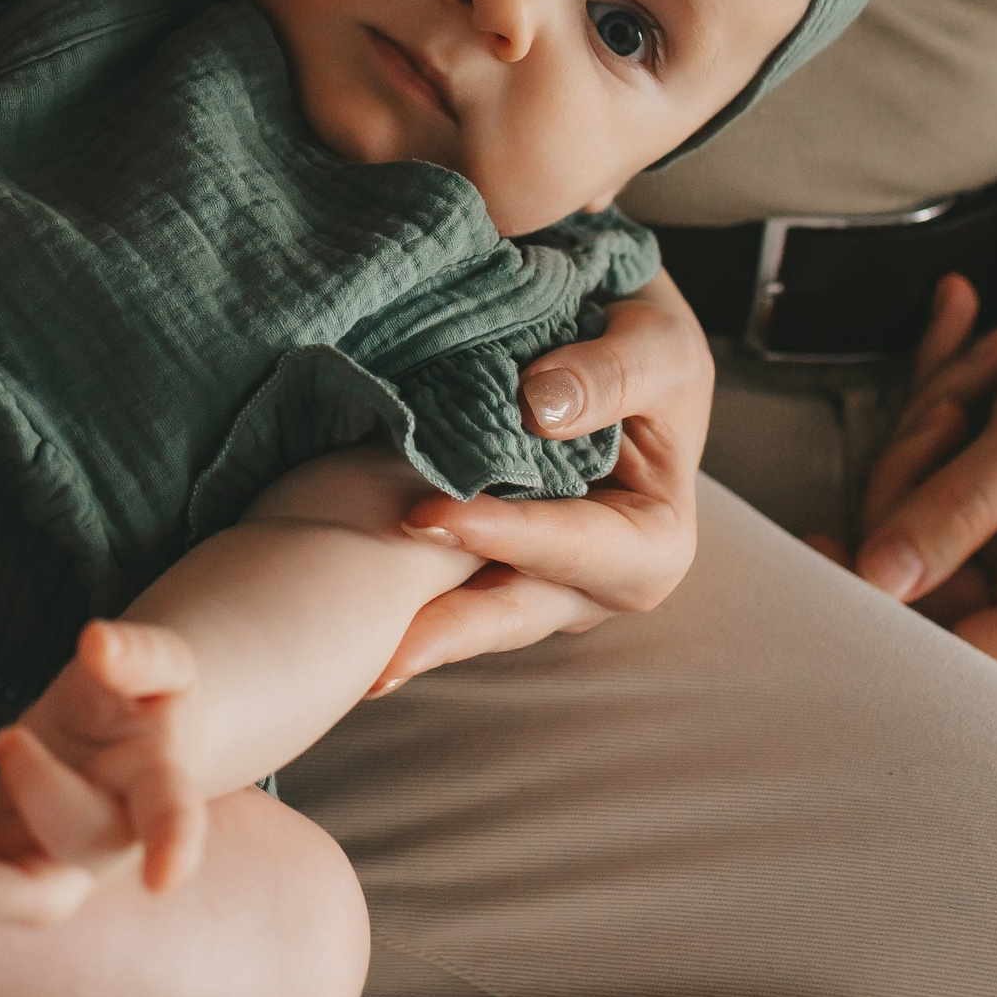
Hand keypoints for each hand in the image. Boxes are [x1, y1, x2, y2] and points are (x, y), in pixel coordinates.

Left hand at [0, 621, 206, 926]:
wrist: (110, 735)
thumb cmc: (140, 695)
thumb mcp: (156, 661)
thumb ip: (137, 653)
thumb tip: (97, 645)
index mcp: (159, 785)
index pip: (173, 815)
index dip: (174, 846)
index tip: (163, 880)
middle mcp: (108, 842)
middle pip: (79, 846)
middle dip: (42, 799)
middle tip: (8, 738)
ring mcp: (54, 864)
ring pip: (13, 894)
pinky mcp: (1, 866)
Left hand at [375, 269, 709, 689]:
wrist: (613, 337)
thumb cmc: (649, 349)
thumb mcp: (660, 346)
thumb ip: (617, 374)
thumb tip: (540, 407)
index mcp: (648, 546)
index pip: (574, 547)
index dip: (505, 536)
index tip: (427, 516)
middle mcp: (586, 581)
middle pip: (511, 612)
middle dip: (446, 633)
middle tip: (381, 658)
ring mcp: (526, 576)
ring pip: (464, 608)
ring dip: (409, 626)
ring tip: (347, 656)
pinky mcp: (478, 560)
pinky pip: (433, 579)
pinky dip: (390, 585)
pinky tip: (336, 599)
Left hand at [836, 274, 996, 685]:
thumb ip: (960, 505)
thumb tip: (875, 580)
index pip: (957, 658)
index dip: (877, 611)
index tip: (821, 542)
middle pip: (924, 579)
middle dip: (918, 466)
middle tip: (957, 392)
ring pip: (923, 523)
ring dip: (936, 423)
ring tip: (994, 356)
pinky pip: (944, 490)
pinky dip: (946, 413)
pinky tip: (962, 334)